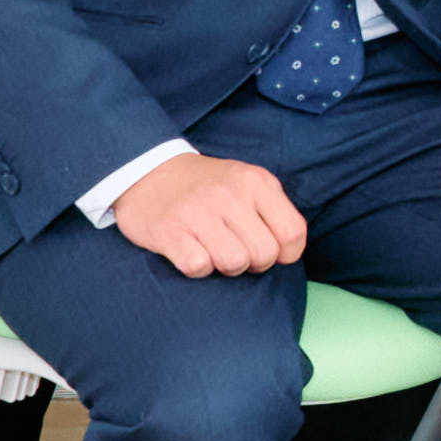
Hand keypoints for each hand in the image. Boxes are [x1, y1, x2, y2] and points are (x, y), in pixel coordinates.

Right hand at [112, 152, 305, 277]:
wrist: (147, 172)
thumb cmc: (207, 187)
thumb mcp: (247, 183)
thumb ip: (274, 211)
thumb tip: (289, 253)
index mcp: (256, 182)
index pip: (293, 233)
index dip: (285, 254)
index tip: (269, 250)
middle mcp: (230, 194)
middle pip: (265, 254)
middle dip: (253, 263)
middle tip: (235, 249)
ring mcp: (197, 211)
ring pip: (234, 263)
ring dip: (224, 266)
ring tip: (212, 249)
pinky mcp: (167, 230)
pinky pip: (198, 267)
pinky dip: (196, 268)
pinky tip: (190, 251)